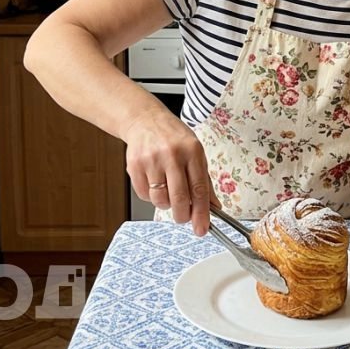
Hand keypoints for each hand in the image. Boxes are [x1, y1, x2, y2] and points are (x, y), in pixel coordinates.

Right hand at [121, 107, 215, 235]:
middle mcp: (172, 155)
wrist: (144, 120)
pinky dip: (150, 196)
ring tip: (167, 190)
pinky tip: (154, 182)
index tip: (202, 228)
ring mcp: (151, 160)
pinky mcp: (134, 165)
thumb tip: (214, 207)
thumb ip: (204, 181)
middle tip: (184, 217)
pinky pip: (144, 195)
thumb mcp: (195, 153)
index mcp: (192, 151)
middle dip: (183, 216)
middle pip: (179, 198)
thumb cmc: (173, 138)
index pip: (199, 189)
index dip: (202, 213)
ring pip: (160, 200)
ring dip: (165, 204)